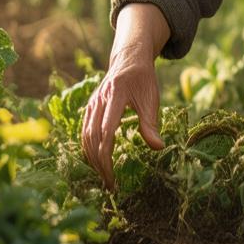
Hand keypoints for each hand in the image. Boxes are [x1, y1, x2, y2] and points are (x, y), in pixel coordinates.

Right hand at [80, 47, 163, 189]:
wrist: (129, 59)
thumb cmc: (143, 80)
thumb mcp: (151, 99)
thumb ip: (151, 124)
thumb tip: (159, 148)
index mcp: (115, 96)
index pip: (105, 133)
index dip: (106, 158)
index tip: (113, 177)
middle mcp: (98, 100)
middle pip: (92, 138)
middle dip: (99, 164)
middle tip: (109, 184)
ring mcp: (92, 104)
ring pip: (85, 136)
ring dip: (92, 159)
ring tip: (103, 177)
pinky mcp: (90, 108)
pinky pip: (85, 131)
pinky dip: (88, 149)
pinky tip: (97, 162)